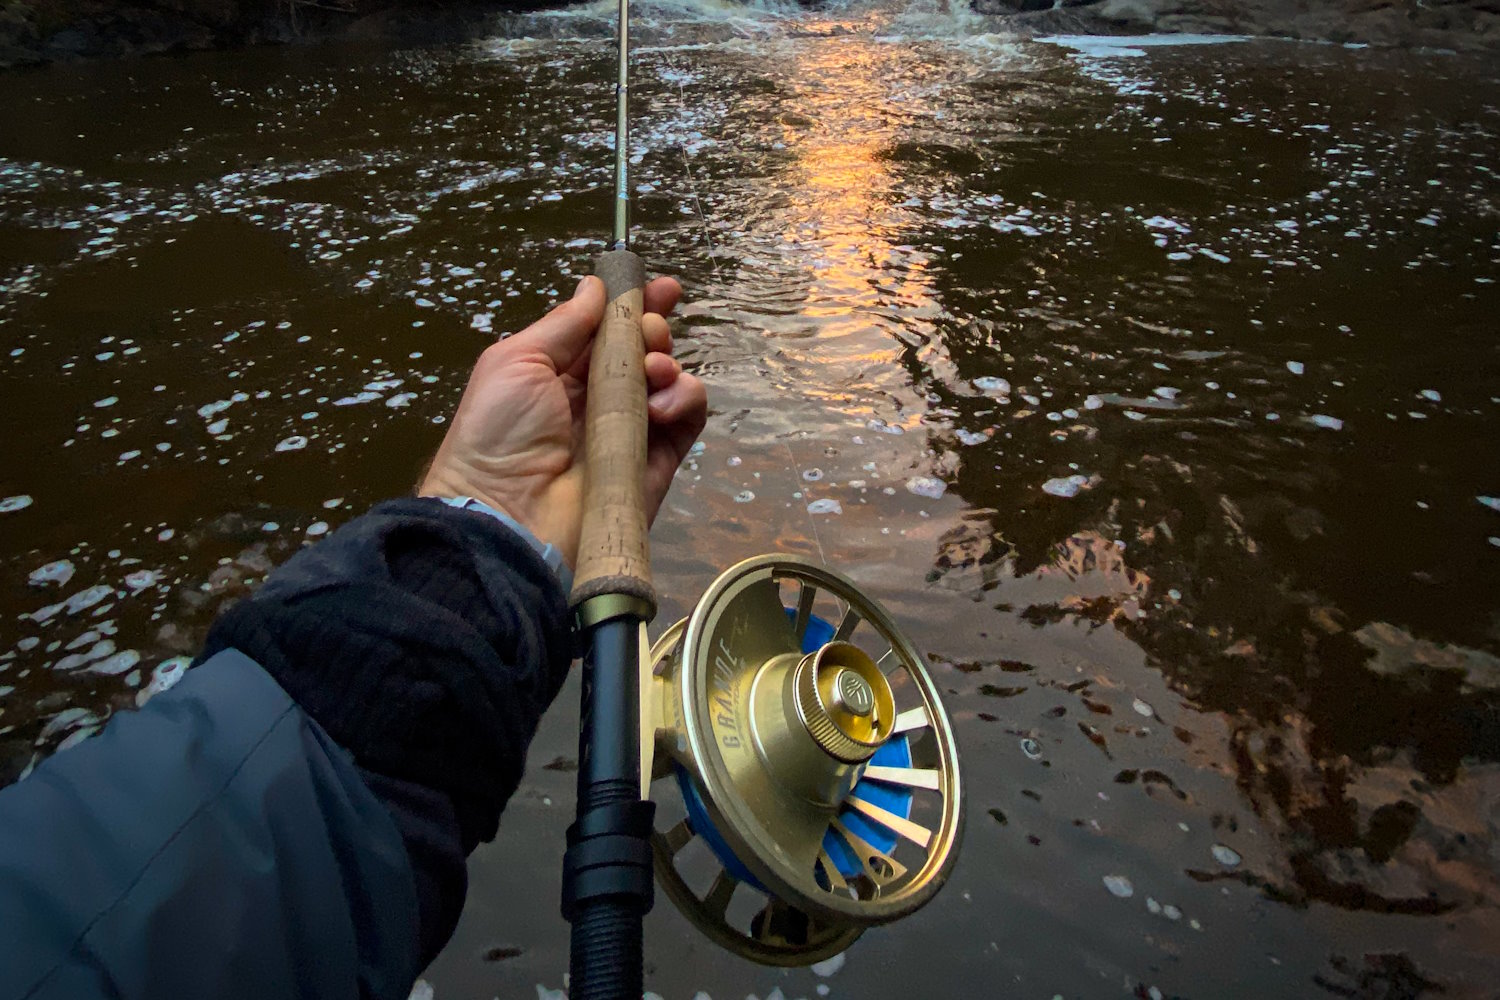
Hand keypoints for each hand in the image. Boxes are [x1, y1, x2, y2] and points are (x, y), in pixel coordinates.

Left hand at [419, 274, 707, 569]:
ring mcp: (630, 431)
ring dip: (666, 363)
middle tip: (649, 331)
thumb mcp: (516, 360)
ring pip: (669, 381)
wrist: (507, 516)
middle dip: (653, 329)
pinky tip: (662, 403)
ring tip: (651, 372)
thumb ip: (564, 323)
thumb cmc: (498, 432)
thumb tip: (596, 285)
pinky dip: (685, 399)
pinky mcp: (656, 461)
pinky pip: (687, 420)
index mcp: (559, 374)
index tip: (659, 285)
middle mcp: (597, 399)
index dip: (633, 305)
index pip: (606, 331)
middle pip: (642, 351)